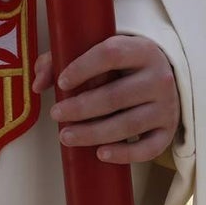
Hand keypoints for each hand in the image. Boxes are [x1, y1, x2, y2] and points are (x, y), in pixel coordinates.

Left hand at [33, 35, 180, 163]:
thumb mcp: (99, 53)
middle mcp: (159, 77)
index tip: (61, 82)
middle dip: (81, 108)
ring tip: (65, 136)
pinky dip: (125, 154)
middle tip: (55, 114)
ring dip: (93, 133)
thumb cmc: (121, 66)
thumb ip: (61, 61)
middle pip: (117, 95)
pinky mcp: (168, 130)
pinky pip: (148, 148)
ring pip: (128, 124)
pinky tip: (100, 154)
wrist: (164, 79)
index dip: (83, 67)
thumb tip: (37, 85)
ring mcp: (167, 106)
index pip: (112, 53)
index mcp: (142, 50)